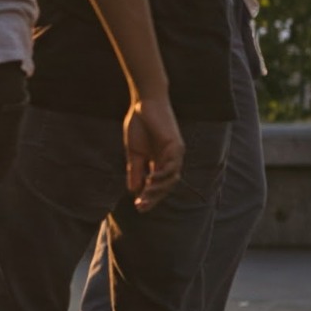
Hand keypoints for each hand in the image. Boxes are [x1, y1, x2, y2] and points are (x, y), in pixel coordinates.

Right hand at [124, 96, 183, 210]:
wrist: (143, 104)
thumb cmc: (139, 124)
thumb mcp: (134, 152)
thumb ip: (136, 170)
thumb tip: (134, 190)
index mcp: (160, 161)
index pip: (157, 185)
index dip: (149, 197)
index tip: (138, 207)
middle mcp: (171, 160)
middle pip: (166, 186)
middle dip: (154, 197)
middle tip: (141, 206)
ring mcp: (175, 154)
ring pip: (172, 179)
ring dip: (158, 189)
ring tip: (145, 195)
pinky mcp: (176, 146)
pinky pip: (172, 166)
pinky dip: (162, 175)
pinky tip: (150, 180)